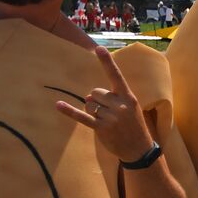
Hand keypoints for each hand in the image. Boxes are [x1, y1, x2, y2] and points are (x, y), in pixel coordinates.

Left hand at [57, 46, 155, 163]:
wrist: (139, 149)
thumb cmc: (133, 125)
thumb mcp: (130, 107)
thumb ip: (113, 98)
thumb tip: (88, 97)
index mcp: (128, 97)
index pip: (116, 76)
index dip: (107, 62)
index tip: (99, 48)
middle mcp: (119, 105)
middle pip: (95, 92)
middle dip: (98, 101)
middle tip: (110, 114)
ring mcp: (111, 117)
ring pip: (89, 104)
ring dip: (93, 111)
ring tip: (106, 121)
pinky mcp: (101, 128)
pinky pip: (82, 116)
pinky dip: (70, 111)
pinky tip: (58, 105)